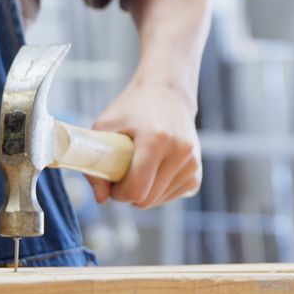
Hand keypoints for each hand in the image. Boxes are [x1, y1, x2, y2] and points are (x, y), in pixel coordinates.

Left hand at [87, 78, 200, 208]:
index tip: (112, 182)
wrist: (166, 92)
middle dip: (129, 194)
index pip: (137, 190)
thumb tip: (101, 199)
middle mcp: (180, 152)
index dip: (118, 193)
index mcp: (156, 140)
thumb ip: (96, 163)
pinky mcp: (196, 171)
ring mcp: (192, 162)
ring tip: (138, 168)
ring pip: (159, 201)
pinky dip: (158, 191)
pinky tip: (153, 171)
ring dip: (144, 192)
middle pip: (147, 200)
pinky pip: (172, 196)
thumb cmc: (132, 108)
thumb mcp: (105, 126)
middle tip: (122, 174)